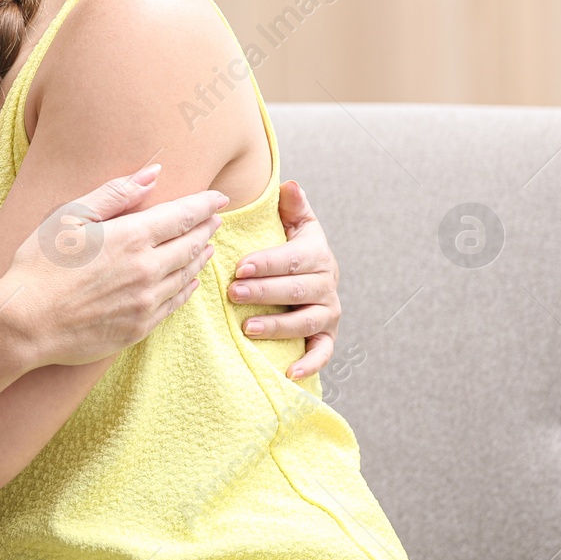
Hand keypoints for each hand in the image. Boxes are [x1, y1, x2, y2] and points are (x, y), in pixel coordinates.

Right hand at [0, 168, 225, 368]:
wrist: (25, 323)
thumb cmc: (41, 264)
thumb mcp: (71, 216)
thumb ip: (115, 194)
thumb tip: (153, 174)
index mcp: (131, 237)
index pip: (182, 216)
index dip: (204, 205)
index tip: (219, 198)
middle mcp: (147, 270)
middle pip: (191, 245)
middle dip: (206, 229)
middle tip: (215, 219)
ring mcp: (146, 302)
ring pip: (186, 275)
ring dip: (200, 257)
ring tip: (206, 246)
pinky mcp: (139, 327)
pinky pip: (174, 304)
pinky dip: (187, 288)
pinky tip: (188, 281)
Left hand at [228, 180, 340, 379]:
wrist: (311, 275)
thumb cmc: (292, 248)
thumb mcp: (296, 224)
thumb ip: (291, 207)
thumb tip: (289, 185)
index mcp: (316, 254)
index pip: (292, 259)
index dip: (266, 263)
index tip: (239, 266)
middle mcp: (327, 284)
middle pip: (296, 290)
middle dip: (264, 292)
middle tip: (233, 293)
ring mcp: (328, 312)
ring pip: (305, 321)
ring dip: (277, 325)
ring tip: (247, 327)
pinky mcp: (326, 337)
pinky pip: (322, 352)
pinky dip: (309, 364)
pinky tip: (289, 373)